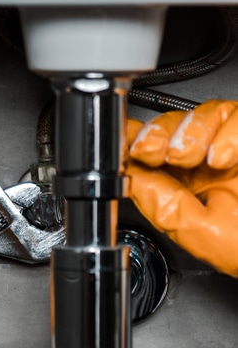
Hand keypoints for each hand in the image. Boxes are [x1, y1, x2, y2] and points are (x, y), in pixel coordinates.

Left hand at [126, 100, 237, 276]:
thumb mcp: (203, 235)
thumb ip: (165, 206)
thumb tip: (130, 180)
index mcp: (192, 185)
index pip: (156, 152)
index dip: (134, 142)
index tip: (120, 144)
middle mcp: (214, 162)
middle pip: (175, 125)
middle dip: (155, 134)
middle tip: (147, 149)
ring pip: (205, 112)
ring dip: (187, 131)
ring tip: (183, 156)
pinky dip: (227, 132)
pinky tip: (220, 157)